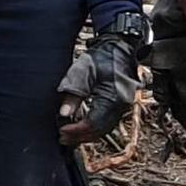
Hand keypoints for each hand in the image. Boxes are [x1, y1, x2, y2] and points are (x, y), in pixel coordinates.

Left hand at [60, 17, 149, 152]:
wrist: (120, 47)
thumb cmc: (101, 57)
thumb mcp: (83, 72)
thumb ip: (74, 93)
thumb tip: (64, 114)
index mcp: (114, 98)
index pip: (94, 122)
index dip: (77, 130)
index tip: (61, 131)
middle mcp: (122, 106)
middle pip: (100, 130)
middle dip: (80, 136)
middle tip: (61, 137)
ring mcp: (123, 106)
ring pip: (104, 128)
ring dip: (86, 134)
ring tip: (68, 136)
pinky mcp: (120, 105)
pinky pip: (107, 122)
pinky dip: (93, 128)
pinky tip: (80, 128)